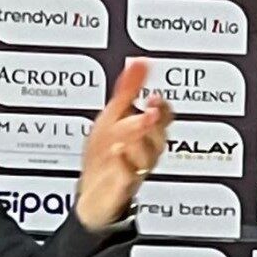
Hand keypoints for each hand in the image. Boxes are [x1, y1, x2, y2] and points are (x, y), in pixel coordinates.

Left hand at [76, 59, 172, 229]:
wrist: (92, 194)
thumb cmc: (105, 155)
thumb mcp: (113, 117)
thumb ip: (129, 90)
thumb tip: (139, 62)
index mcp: (147, 130)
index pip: (164, 116)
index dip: (162, 107)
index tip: (154, 97)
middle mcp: (146, 148)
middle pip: (159, 134)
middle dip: (156, 122)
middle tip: (151, 109)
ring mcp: (136, 167)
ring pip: (148, 155)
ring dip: (141, 140)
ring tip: (134, 127)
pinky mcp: (124, 186)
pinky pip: (129, 176)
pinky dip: (125, 164)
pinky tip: (118, 152)